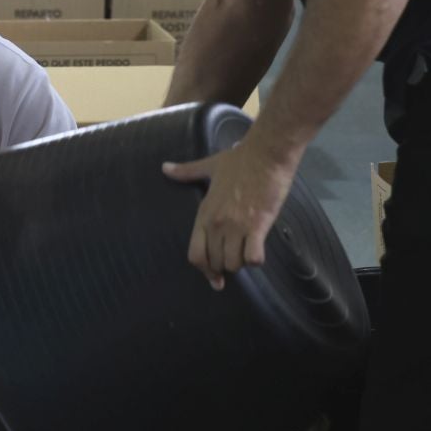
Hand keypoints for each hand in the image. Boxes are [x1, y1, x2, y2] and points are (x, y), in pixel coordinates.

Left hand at [162, 140, 299, 290]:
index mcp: (204, 213)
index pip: (195, 254)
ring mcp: (237, 226)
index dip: (204, 269)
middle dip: (225, 267)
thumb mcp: (208, 166)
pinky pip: (254, 258)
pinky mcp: (258, 226)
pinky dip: (256, 259)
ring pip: (234, 263)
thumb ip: (187, 171)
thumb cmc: (239, 160)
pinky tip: (258, 249)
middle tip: (234, 258)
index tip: (213, 276)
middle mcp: (217, 223)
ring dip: (241, 263)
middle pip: (216, 263)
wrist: (266, 154)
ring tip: (247, 251)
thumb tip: (165, 168)